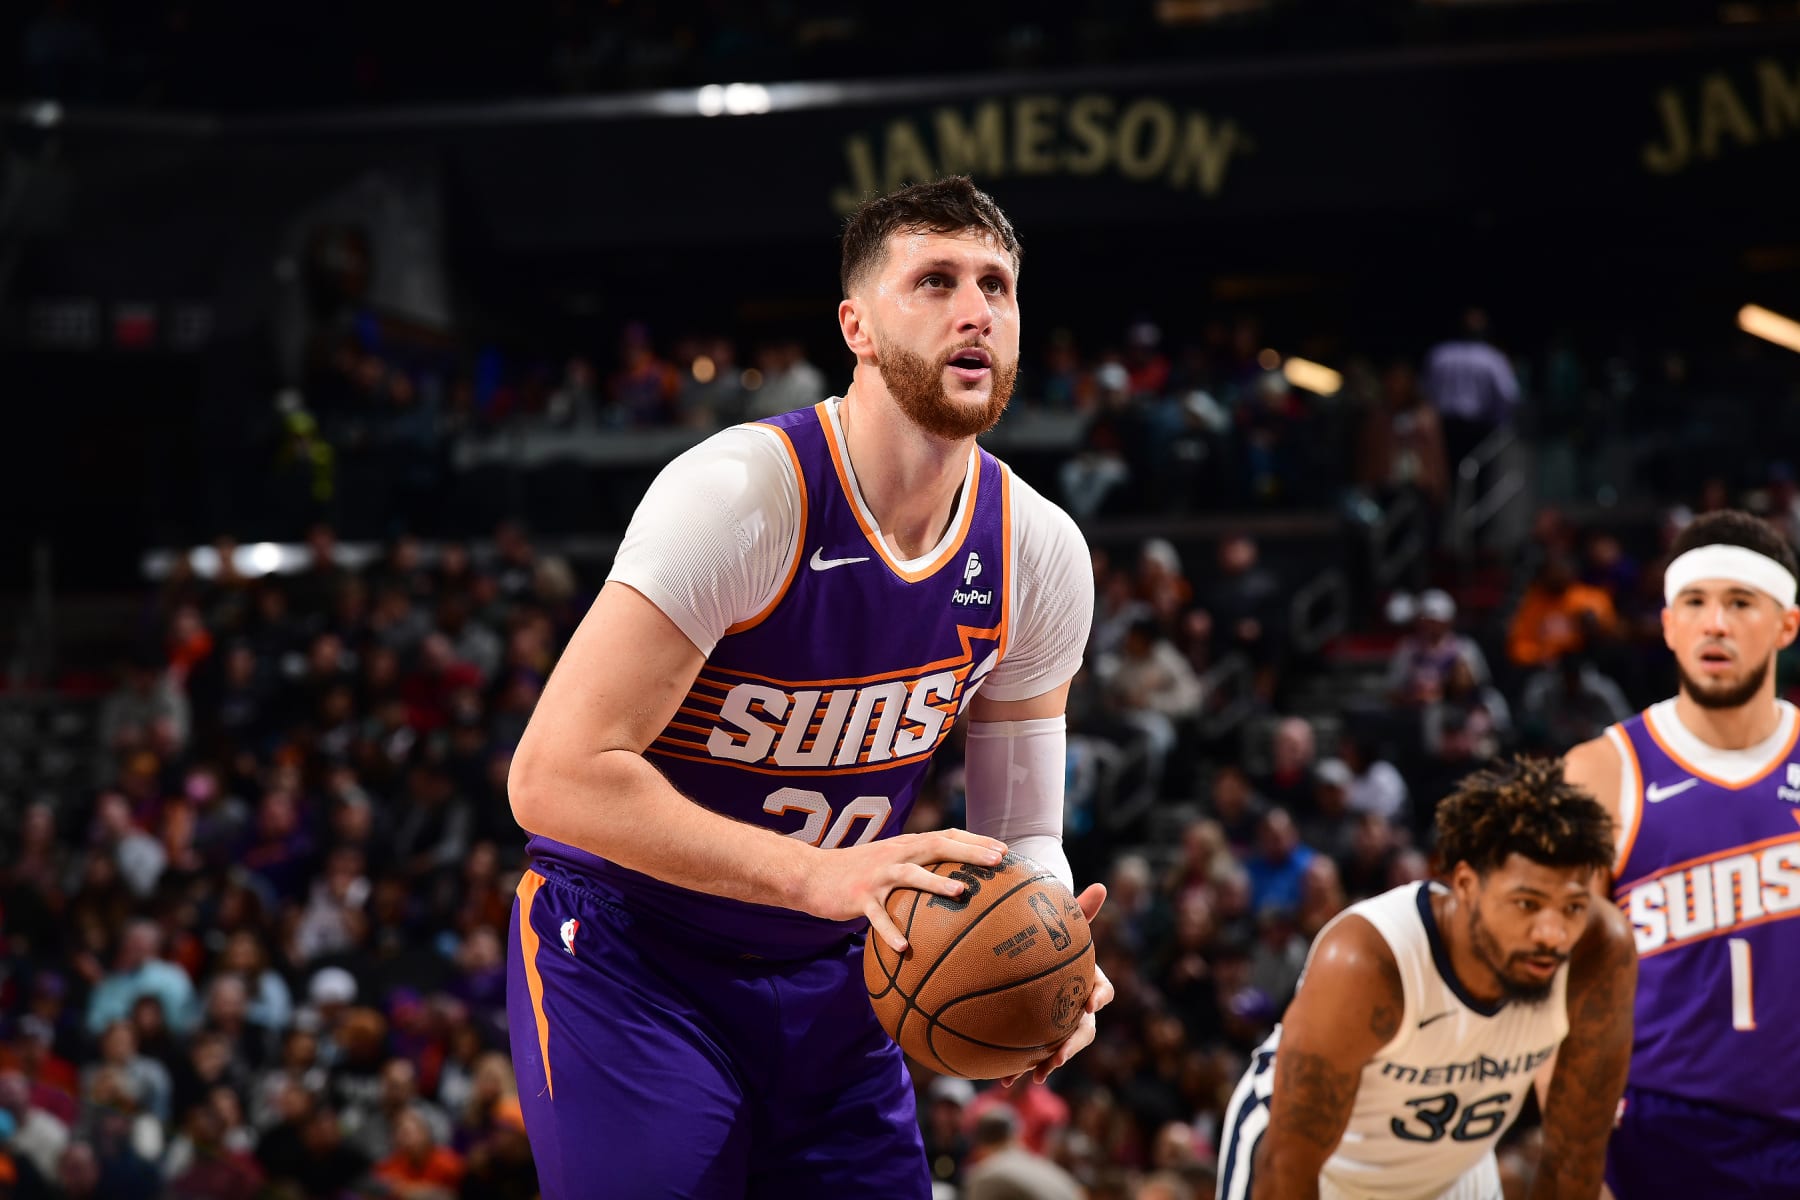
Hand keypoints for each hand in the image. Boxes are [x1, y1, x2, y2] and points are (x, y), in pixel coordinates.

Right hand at [796, 829, 1006, 952]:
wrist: (812, 875)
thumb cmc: (857, 873)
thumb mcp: (889, 862)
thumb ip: (916, 867)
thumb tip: (952, 884)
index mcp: (905, 846)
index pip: (946, 836)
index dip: (975, 840)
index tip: (1003, 850)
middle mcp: (895, 855)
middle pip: (936, 846)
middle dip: (969, 851)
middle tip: (997, 861)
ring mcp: (877, 875)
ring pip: (910, 875)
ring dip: (936, 882)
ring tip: (960, 891)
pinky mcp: (859, 897)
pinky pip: (877, 917)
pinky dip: (890, 931)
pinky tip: (905, 948)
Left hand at [1001, 883, 1115, 1086]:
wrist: (1034, 953)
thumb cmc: (1052, 933)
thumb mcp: (1063, 920)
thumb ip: (1080, 908)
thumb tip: (1102, 885)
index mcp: (1087, 979)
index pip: (1103, 991)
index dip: (1099, 998)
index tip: (1089, 1004)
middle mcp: (1076, 1005)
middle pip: (1084, 1029)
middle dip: (1073, 1044)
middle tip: (1060, 1054)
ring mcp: (1057, 1022)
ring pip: (1060, 1047)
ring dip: (1050, 1062)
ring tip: (1037, 1075)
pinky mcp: (1036, 1035)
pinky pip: (1032, 1054)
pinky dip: (1021, 1069)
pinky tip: (1003, 1081)